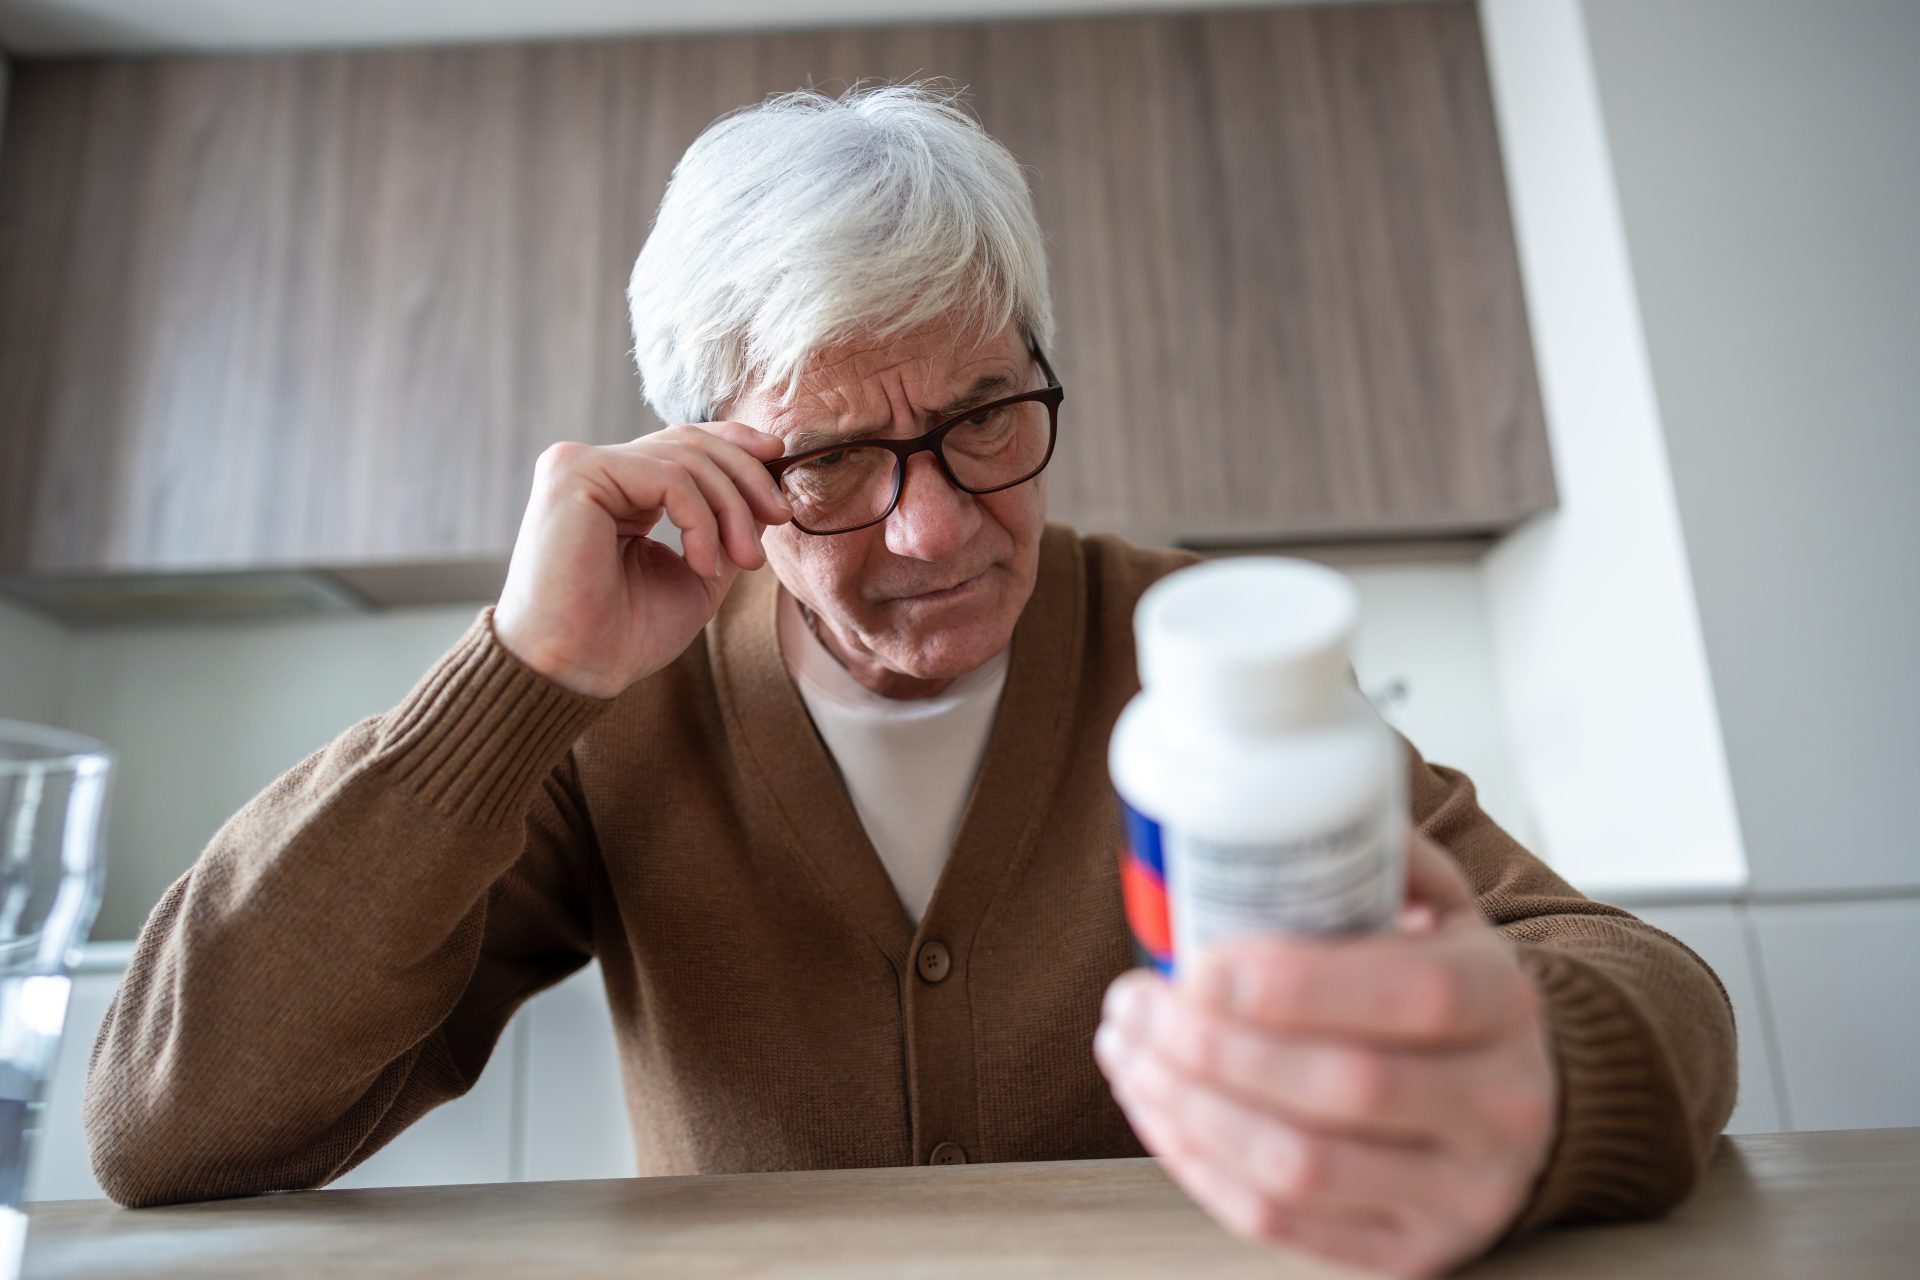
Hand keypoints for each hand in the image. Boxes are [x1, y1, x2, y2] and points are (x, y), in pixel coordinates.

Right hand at [493, 423, 792, 697]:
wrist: (576, 672)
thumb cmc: (625, 635)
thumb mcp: (697, 573)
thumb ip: (726, 529)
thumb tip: (768, 494)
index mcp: (616, 487)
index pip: (682, 443)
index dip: (735, 444)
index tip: (780, 462)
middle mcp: (593, 468)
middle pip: (689, 441)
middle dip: (746, 476)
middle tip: (781, 516)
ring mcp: (578, 465)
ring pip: (685, 458)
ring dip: (731, 509)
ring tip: (745, 560)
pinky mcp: (575, 474)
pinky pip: (667, 478)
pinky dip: (700, 520)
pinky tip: (702, 563)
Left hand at [1094, 830, 1556, 1277]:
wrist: (1519, 1099)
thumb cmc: (1445, 988)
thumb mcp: (1439, 906)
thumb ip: (1369, 850)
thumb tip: (1270, 796)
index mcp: (1505, 1002)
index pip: (1412, 993)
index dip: (1292, 983)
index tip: (1199, 963)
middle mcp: (1499, 1106)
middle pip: (1343, 1089)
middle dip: (1212, 1046)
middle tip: (1135, 1001)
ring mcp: (1458, 1194)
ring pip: (1300, 1167)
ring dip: (1187, 1106)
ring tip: (1128, 1047)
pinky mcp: (1407, 1252)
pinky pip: (1279, 1221)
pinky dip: (1196, 1163)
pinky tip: (1156, 1105)